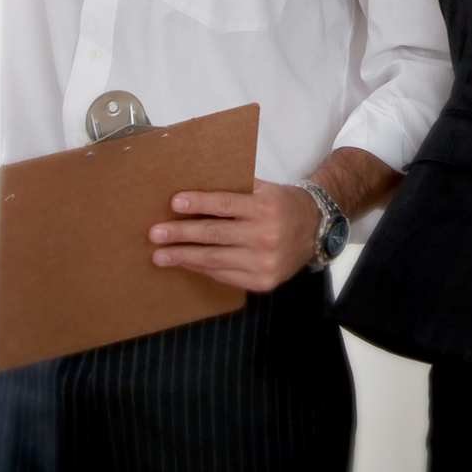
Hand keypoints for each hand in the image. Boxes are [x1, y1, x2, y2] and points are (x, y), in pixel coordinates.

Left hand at [149, 179, 320, 292]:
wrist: (316, 230)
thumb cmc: (282, 204)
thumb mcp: (264, 189)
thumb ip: (236, 190)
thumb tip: (195, 191)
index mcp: (266, 207)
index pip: (226, 204)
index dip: (199, 203)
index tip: (174, 203)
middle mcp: (266, 235)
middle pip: (215, 234)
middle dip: (181, 234)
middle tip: (155, 234)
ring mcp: (264, 262)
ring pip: (216, 259)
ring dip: (184, 257)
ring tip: (160, 256)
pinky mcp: (262, 282)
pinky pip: (225, 276)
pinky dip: (202, 269)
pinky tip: (186, 264)